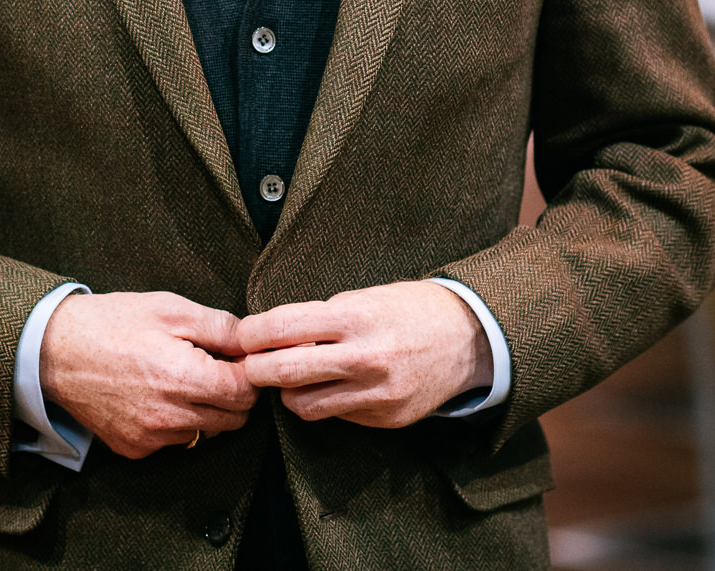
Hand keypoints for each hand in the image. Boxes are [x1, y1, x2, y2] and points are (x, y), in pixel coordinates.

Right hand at [40, 291, 255, 458]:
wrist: (56, 351)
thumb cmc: (114, 323)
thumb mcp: (172, 309)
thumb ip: (221, 327)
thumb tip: (252, 341)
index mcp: (184, 379)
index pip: (247, 393)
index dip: (249, 372)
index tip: (236, 358)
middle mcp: (170, 417)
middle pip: (234, 419)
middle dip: (234, 393)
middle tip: (214, 366)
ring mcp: (151, 438)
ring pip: (207, 431)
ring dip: (207, 409)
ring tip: (182, 377)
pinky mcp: (135, 449)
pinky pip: (175, 440)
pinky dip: (177, 421)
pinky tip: (157, 394)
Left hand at [238, 282, 492, 428]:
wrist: (471, 338)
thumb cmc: (412, 309)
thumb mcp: (368, 296)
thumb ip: (323, 317)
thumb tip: (273, 336)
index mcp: (357, 316)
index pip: (282, 327)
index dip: (251, 334)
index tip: (243, 335)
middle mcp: (365, 357)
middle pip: (282, 372)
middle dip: (254, 369)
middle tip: (249, 364)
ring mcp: (376, 393)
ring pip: (302, 405)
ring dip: (289, 392)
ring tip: (297, 376)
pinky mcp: (385, 418)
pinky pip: (337, 415)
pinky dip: (328, 402)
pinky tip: (340, 385)